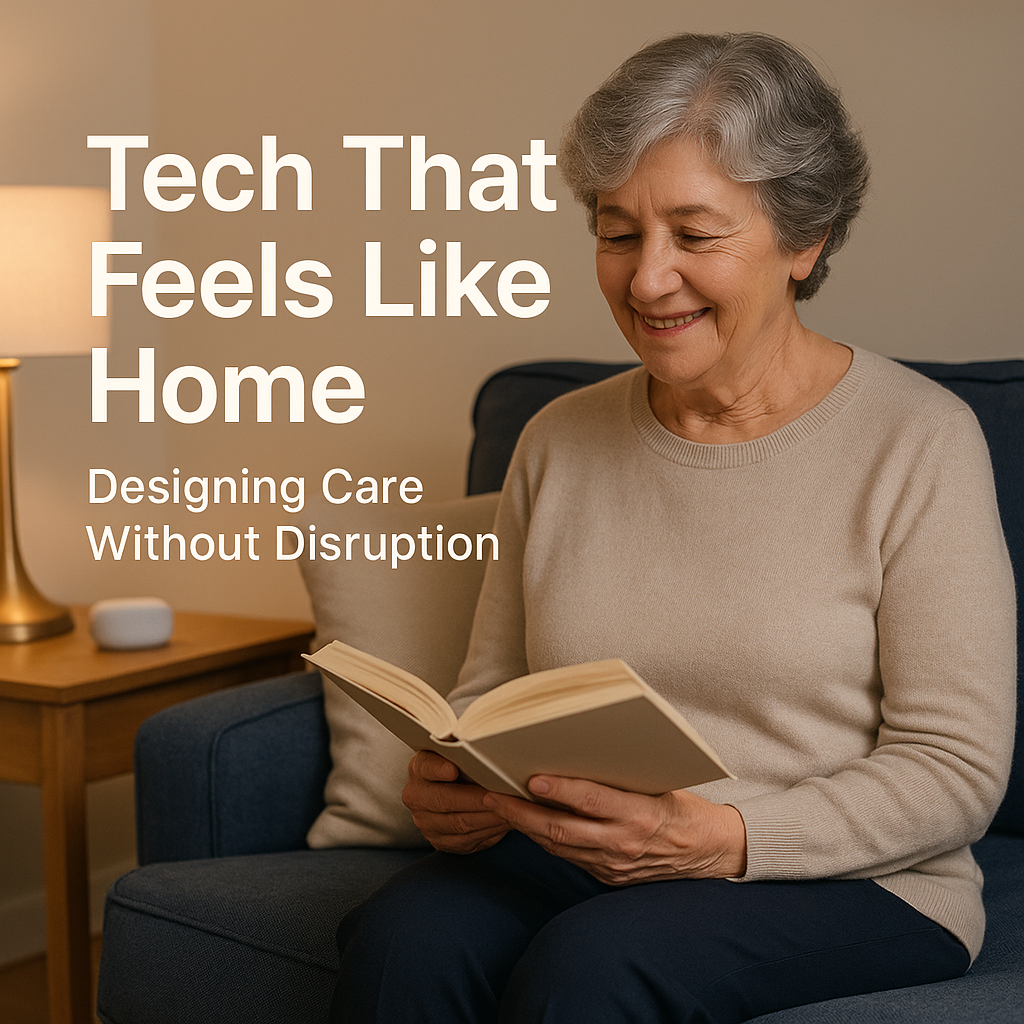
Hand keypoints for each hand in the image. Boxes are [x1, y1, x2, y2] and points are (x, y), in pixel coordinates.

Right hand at [402, 750, 510, 853]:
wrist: (453, 792)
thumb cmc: (462, 767)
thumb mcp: (458, 754)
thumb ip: (466, 751)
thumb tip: (488, 748)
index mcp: (419, 768)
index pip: (426, 767)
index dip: (438, 769)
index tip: (454, 769)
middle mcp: (416, 795)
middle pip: (444, 799)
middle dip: (475, 798)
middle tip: (499, 794)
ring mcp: (425, 821)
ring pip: (458, 823)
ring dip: (487, 817)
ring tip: (510, 808)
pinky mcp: (439, 841)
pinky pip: (465, 840)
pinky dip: (488, 831)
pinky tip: (503, 821)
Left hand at [482, 775, 746, 884]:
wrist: (707, 852)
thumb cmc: (680, 805)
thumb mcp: (658, 783)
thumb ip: (621, 775)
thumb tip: (578, 750)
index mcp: (640, 815)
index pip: (591, 801)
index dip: (559, 791)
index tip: (530, 779)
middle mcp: (623, 844)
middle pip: (562, 830)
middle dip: (522, 813)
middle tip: (492, 796)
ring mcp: (614, 866)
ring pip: (559, 847)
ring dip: (525, 827)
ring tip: (499, 807)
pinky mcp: (608, 878)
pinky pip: (569, 858)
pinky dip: (544, 840)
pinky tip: (527, 824)